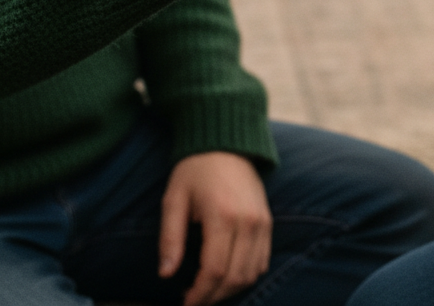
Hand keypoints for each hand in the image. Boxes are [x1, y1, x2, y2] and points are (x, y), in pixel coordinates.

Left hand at [158, 151, 272, 305]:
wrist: (226, 143)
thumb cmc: (195, 170)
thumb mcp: (174, 199)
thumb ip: (170, 238)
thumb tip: (165, 274)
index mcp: (221, 215)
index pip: (214, 271)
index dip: (199, 294)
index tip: (184, 302)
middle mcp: (247, 221)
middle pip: (234, 278)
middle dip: (212, 297)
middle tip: (193, 299)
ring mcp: (261, 221)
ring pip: (251, 274)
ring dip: (229, 290)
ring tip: (208, 289)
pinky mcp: (268, 221)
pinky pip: (262, 261)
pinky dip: (246, 276)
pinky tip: (226, 275)